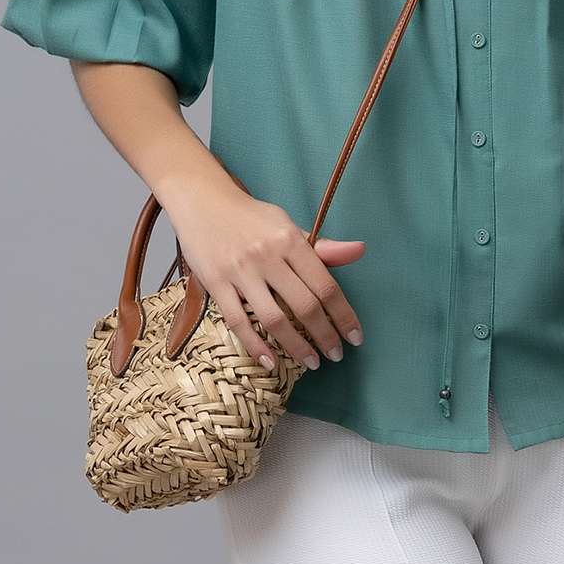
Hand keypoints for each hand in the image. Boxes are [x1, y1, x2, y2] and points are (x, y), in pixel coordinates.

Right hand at [166, 179, 366, 373]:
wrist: (204, 201)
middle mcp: (268, 256)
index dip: (343, 315)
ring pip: (273, 318)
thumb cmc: (252, 218)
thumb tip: (360, 250)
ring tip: (312, 362)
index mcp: (290, 240)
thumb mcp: (288, 226)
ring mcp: (240, 271)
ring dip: (296, 347)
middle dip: (325, 336)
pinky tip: (271, 362)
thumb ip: (321, 247)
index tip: (355, 336)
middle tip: (336, 355)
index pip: (325, 284)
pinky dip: (256, 346)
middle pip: (304, 305)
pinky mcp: (215, 283)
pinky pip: (238, 322)